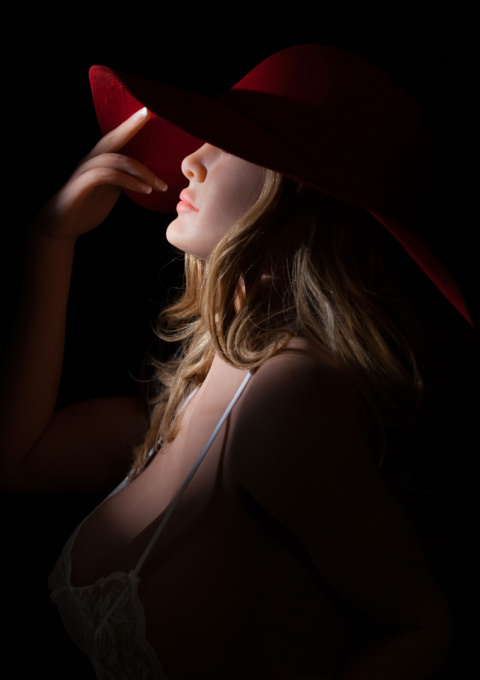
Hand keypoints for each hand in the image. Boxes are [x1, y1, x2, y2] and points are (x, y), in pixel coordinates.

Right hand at [31, 107, 166, 240]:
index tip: (148, 112)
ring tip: (159, 185)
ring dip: (141, 171)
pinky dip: (128, 181)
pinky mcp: (79, 186)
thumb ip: (123, 179)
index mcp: (98, 160)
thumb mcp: (110, 192)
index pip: (116, 138)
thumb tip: (144, 174)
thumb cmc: (86, 208)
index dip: (130, 125)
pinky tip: (144, 190)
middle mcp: (90, 161)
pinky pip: (106, 175)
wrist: (61, 227)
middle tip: (149, 113)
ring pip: (114, 159)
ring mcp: (83, 172)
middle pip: (112, 138)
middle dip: (131, 125)